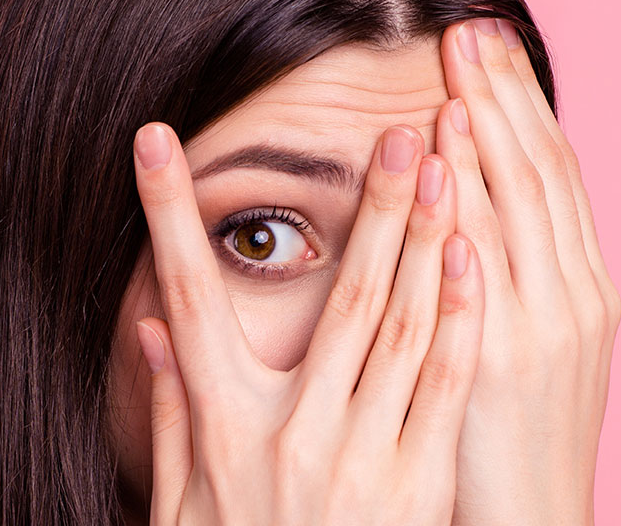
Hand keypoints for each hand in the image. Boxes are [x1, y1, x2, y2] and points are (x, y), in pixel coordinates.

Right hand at [131, 122, 483, 523]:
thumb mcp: (184, 503)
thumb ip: (176, 414)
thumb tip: (152, 330)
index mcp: (226, 426)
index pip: (186, 297)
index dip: (166, 213)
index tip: (152, 141)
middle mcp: (293, 432)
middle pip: (334, 296)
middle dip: (367, 205)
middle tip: (393, 132)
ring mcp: (360, 459)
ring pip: (396, 325)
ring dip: (422, 239)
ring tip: (443, 165)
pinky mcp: (417, 487)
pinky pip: (440, 386)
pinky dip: (455, 317)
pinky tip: (468, 257)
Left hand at [436, 18, 620, 523]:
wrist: (531, 519)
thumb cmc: (520, 435)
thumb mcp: (541, 346)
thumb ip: (521, 279)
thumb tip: (477, 212)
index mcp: (583, 289)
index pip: (557, 175)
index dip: (525, 108)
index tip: (492, 55)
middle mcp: (572, 298)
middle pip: (540, 174)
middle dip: (504, 99)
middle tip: (470, 35)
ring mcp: (541, 328)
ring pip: (519, 209)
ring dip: (485, 136)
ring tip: (453, 76)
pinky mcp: (498, 362)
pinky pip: (482, 270)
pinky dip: (468, 211)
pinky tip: (445, 166)